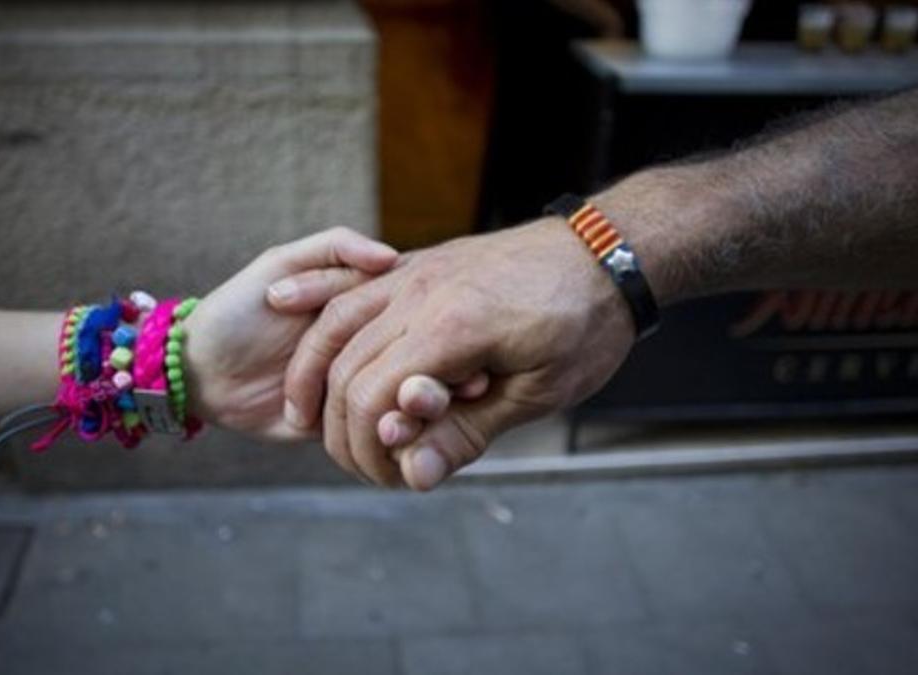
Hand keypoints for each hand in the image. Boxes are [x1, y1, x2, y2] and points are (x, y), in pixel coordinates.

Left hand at [181, 227, 398, 439]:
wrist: (199, 373)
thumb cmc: (237, 310)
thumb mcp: (282, 264)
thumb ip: (336, 247)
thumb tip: (392, 257)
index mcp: (357, 301)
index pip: (395, 302)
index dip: (380, 306)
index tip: (345, 312)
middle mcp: (363, 342)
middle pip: (397, 346)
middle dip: (384, 352)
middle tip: (347, 354)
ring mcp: (354, 382)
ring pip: (393, 388)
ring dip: (385, 391)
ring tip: (355, 385)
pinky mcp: (342, 422)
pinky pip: (371, 427)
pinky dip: (372, 424)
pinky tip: (368, 418)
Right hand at [281, 219, 635, 488]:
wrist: (605, 250)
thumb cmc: (584, 324)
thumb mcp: (538, 393)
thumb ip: (467, 432)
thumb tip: (415, 476)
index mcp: (452, 326)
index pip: (373, 397)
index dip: (370, 448)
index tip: (392, 476)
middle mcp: (421, 291)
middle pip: (346, 366)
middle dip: (341, 426)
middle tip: (363, 464)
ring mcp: (415, 271)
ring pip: (335, 324)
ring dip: (315, 376)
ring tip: (311, 419)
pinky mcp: (418, 264)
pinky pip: (353, 292)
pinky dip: (324, 329)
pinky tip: (317, 359)